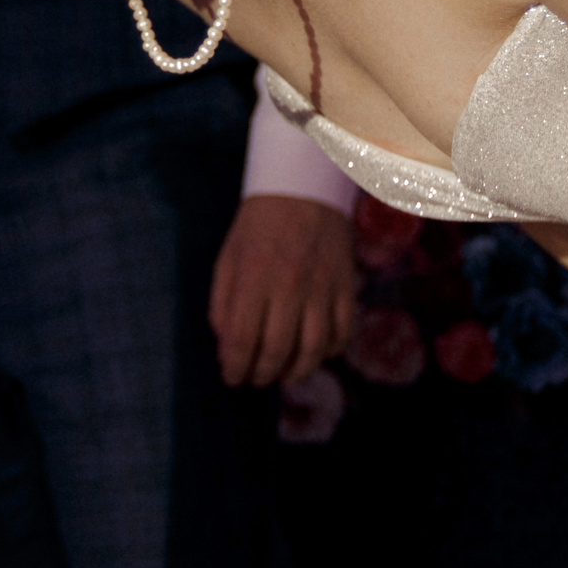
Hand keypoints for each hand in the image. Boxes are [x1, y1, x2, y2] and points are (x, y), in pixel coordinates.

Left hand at [209, 193, 355, 385]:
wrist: (302, 188)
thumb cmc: (257, 226)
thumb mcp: (228, 257)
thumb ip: (222, 303)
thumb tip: (224, 346)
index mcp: (253, 278)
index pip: (242, 339)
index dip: (235, 367)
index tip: (231, 377)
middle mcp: (288, 286)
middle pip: (276, 350)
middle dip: (262, 374)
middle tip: (255, 380)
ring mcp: (321, 288)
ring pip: (313, 349)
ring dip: (297, 373)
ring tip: (285, 377)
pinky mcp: (345, 286)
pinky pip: (342, 332)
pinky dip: (330, 351)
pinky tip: (316, 354)